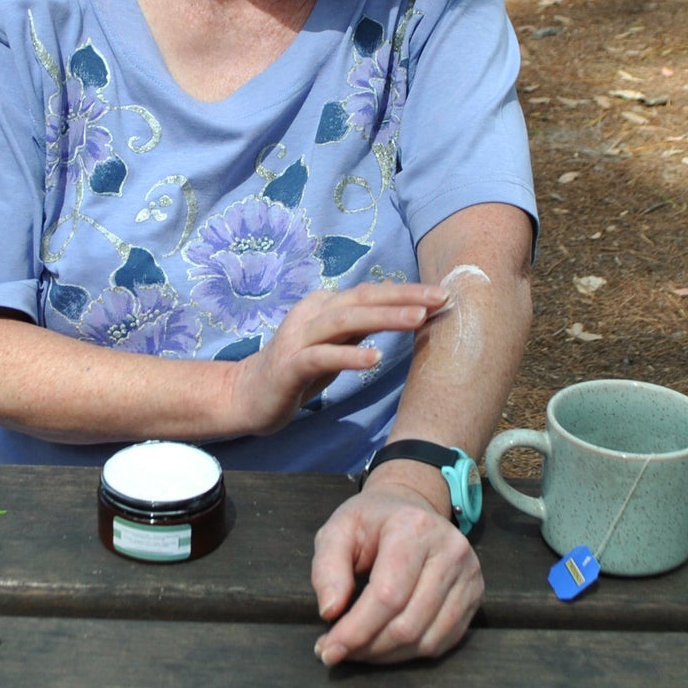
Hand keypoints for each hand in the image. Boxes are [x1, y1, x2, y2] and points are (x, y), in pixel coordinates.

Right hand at [228, 284, 445, 435]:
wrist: (246, 395)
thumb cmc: (297, 370)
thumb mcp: (335, 344)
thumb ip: (361, 327)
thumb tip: (402, 310)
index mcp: (324, 305)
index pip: (370, 293)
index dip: (406, 292)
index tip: (441, 293)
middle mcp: (312, 314)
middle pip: (362, 299)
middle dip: (404, 296)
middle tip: (440, 297)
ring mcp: (298, 338)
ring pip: (345, 321)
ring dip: (383, 318)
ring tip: (417, 319)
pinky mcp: (290, 366)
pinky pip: (322, 357)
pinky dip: (349, 356)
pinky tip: (374, 359)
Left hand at [308, 469, 483, 665]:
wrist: (411, 508)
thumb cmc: (370, 522)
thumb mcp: (337, 532)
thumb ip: (327, 568)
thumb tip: (330, 612)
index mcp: (414, 527)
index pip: (387, 595)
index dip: (356, 630)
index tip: (328, 650)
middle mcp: (450, 550)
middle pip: (408, 624)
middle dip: (367, 647)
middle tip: (338, 650)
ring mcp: (469, 574)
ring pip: (426, 640)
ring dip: (386, 655)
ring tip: (359, 649)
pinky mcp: (475, 595)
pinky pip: (443, 642)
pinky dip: (409, 652)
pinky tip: (386, 645)